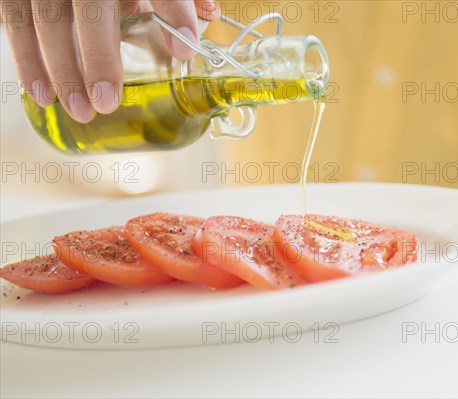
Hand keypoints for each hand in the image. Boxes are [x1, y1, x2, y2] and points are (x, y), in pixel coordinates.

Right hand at [0, 0, 219, 121]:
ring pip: (45, 18)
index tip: (185, 49)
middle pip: (90, 9)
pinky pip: (12, 19)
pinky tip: (41, 94)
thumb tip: (211, 15)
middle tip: (107, 103)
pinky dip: (26, 60)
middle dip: (98, 57)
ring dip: (58, 69)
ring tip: (78, 110)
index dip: (174, 11)